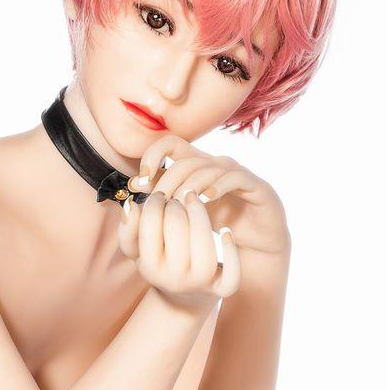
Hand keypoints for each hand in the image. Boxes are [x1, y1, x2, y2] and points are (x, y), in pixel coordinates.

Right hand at [118, 188, 240, 310]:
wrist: (183, 298)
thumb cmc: (159, 262)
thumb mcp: (137, 250)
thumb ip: (128, 229)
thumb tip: (131, 205)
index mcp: (149, 268)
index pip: (150, 224)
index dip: (155, 202)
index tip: (160, 196)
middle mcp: (173, 278)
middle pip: (176, 228)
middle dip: (176, 204)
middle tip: (178, 199)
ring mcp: (199, 284)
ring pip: (204, 246)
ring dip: (200, 215)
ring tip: (194, 201)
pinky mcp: (222, 289)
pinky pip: (232, 273)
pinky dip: (231, 252)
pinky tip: (225, 231)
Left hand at [127, 134, 290, 257]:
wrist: (255, 245)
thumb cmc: (217, 225)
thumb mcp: (185, 212)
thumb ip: (162, 197)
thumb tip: (134, 185)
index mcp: (195, 166)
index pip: (169, 144)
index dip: (152, 155)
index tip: (140, 181)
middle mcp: (215, 164)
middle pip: (185, 161)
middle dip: (167, 180)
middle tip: (158, 201)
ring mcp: (236, 173)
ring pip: (208, 168)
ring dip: (189, 185)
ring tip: (177, 204)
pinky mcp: (255, 185)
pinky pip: (235, 177)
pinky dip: (218, 186)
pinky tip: (205, 200)